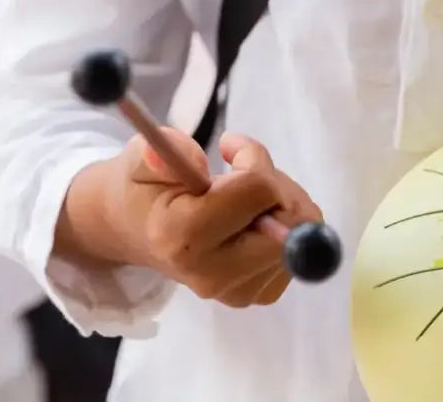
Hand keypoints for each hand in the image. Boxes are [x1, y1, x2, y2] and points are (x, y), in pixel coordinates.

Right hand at [57, 128, 322, 307]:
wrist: (139, 232)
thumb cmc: (146, 188)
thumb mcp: (144, 157)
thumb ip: (167, 151)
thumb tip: (173, 155)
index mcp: (182, 238)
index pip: (259, 189)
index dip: (253, 158)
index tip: (229, 148)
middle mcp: (213, 275)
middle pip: (291, 218)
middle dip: (278, 184)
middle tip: (245, 171)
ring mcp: (239, 291)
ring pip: (303, 231)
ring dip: (286, 201)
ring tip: (246, 196)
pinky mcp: (260, 294)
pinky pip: (301, 248)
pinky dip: (288, 225)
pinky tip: (254, 220)